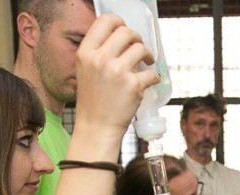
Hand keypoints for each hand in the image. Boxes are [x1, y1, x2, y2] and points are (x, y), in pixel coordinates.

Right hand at [74, 15, 159, 141]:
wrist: (96, 127)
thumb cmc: (93, 100)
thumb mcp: (85, 70)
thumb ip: (99, 52)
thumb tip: (121, 36)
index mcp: (85, 52)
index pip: (105, 22)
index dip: (119, 22)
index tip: (125, 30)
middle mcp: (100, 59)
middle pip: (126, 32)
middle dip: (136, 38)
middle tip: (139, 48)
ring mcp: (117, 72)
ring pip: (140, 48)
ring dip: (147, 54)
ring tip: (146, 63)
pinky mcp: (133, 85)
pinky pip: (151, 73)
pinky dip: (154, 77)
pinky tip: (149, 81)